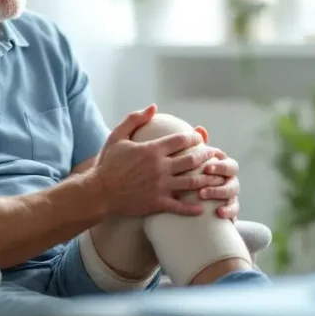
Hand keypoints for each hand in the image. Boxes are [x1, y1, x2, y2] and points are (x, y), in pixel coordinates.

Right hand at [92, 105, 223, 217]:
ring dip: (206, 179)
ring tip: (215, 177)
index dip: (194, 138)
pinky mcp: (157, 203)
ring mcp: (160, 186)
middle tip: (214, 155)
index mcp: (152, 150)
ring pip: (191, 183)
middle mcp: (160, 167)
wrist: (99, 192)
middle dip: (206, 156)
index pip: (181, 141)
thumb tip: (153, 107)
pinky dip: (193, 208)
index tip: (199, 138)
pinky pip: (180, 206)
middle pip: (192, 160)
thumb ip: (135, 119)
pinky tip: (202, 208)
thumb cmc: (108, 163)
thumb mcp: (118, 136)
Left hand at [194, 126, 239, 220]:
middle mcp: (229, 176)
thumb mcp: (193, 161)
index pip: (225, 160)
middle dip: (219, 174)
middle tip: (205, 175)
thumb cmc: (194, 174)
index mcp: (222, 163)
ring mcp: (231, 192)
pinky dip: (229, 211)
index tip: (206, 167)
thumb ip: (197, 146)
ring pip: (232, 190)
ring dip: (218, 191)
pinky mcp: (231, 208)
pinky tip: (219, 213)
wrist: (195, 200)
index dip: (218, 163)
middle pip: (232, 172)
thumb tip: (199, 129)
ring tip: (202, 194)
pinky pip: (234, 210)